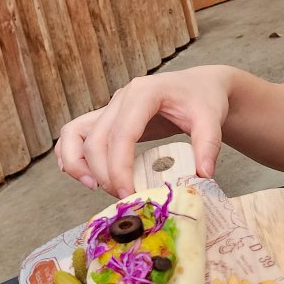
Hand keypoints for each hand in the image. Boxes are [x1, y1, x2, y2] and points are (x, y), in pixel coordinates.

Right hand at [54, 66, 231, 198]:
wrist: (201, 85)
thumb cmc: (204, 99)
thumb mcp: (212, 119)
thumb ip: (208, 145)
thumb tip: (202, 175)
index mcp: (145, 93)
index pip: (121, 133)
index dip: (119, 167)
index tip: (128, 194)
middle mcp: (122, 97)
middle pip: (96, 139)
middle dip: (104, 174)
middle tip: (124, 197)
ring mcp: (112, 106)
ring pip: (75, 133)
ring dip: (78, 164)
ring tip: (96, 188)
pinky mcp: (108, 117)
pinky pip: (76, 133)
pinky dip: (72, 154)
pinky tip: (85, 176)